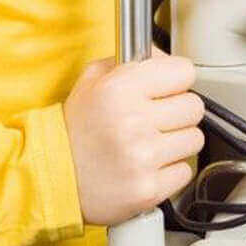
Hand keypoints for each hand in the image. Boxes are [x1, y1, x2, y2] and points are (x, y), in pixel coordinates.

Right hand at [63, 51, 205, 226]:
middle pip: (194, 106)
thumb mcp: (92, 81)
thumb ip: (132, 60)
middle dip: (178, 112)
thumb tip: (164, 56)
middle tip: (155, 120)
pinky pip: (185, 171)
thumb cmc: (74, 132)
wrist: (50, 180)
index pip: (185, 71)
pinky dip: (170, 170)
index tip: (167, 89)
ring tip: (148, 144)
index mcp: (121, 88)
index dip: (176, 80)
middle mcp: (134, 121)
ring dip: (176, 142)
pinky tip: (147, 166)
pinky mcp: (149, 189)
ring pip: (194, 138)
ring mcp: (143, 157)